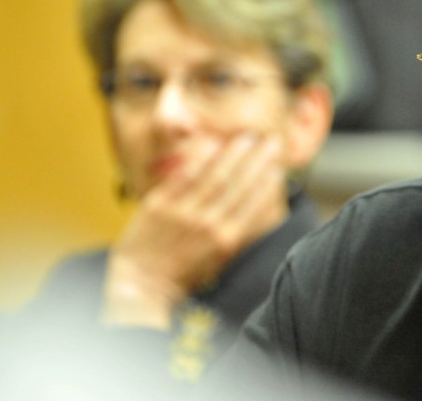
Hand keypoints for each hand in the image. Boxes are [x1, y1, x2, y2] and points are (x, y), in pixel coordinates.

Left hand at [102, 134, 285, 328]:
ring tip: (247, 138)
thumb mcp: (221, 259)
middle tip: (272, 142)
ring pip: (214, 177)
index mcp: (226, 240)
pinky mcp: (158, 205)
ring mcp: (182, 213)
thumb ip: (240, 232)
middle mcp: (207, 224)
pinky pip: (183, 177)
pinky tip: (213, 144)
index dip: (268, 184)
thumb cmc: (185, 274)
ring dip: (234, 155)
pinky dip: (200, 160)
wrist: (142, 284)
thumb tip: (263, 208)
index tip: (278, 167)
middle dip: (258, 161)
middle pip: (238, 185)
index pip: (254, 204)